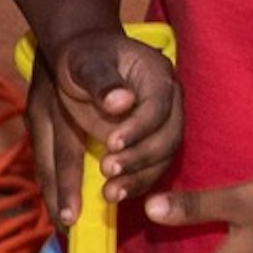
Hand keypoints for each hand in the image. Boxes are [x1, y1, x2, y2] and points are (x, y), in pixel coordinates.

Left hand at [29, 35, 183, 220]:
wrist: (86, 61)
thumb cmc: (84, 58)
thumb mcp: (86, 63)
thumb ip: (101, 81)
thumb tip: (120, 102)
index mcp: (158, 76)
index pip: (157, 107)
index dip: (138, 128)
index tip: (111, 143)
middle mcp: (169, 103)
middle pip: (167, 138)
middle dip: (140, 159)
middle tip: (107, 170)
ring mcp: (163, 126)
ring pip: (163, 158)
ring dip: (139, 179)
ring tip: (109, 193)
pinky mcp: (150, 143)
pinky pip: (151, 168)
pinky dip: (135, 183)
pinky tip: (112, 195)